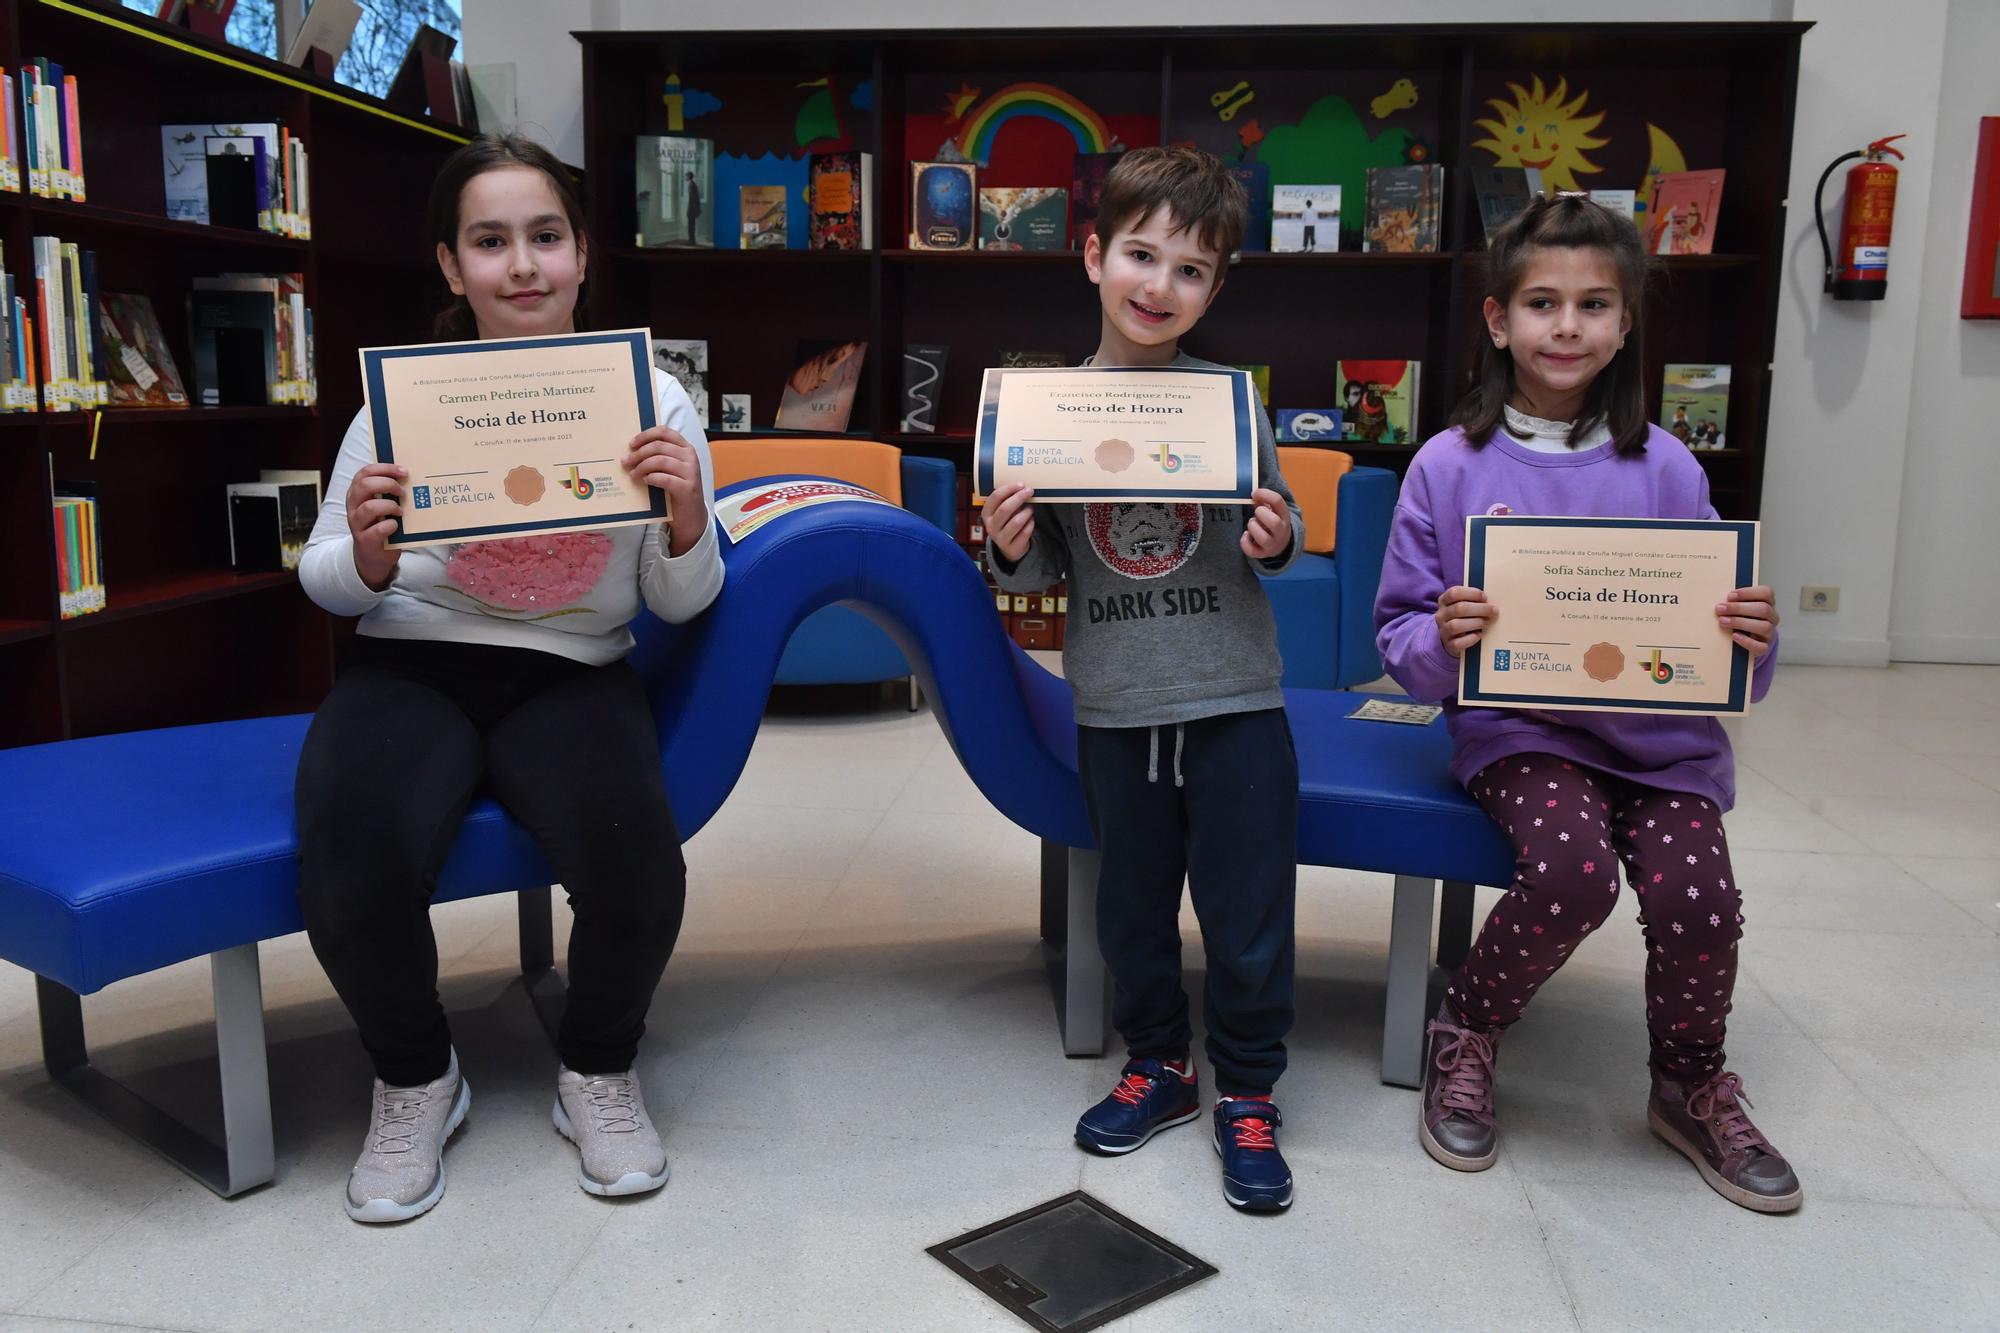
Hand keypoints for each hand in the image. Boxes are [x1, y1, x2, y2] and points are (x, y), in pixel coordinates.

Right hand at [345, 462, 405, 591]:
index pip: (365, 472)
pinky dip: (390, 526)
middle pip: (365, 486)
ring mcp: (357, 523)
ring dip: (390, 506)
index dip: (385, 468)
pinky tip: (396, 526)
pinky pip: (377, 530)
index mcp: (357, 492)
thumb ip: (388, 491)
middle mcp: (354, 505)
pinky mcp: (365, 540)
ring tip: (400, 511)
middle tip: (403, 492)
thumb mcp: (381, 504)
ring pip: (369, 507)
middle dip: (388, 484)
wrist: (373, 555)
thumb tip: (409, 475)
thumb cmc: (380, 523)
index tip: (403, 471)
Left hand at [625, 426, 707, 556]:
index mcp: (685, 448)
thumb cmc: (677, 489)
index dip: (645, 435)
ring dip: (642, 467)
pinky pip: (665, 478)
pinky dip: (651, 478)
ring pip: (660, 461)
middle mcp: (690, 457)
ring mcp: (691, 473)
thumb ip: (659, 457)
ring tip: (633, 474)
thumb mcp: (671, 469)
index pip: (664, 432)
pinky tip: (644, 481)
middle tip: (626, 462)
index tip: (631, 444)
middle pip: (658, 446)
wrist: (691, 515)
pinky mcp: (687, 488)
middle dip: (638, 454)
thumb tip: (632, 451)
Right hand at [984, 482, 1035, 563]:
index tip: (1020, 484)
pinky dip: (1031, 523)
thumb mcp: (1002, 511)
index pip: (994, 498)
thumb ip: (1008, 499)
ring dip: (1027, 512)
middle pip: (1004, 509)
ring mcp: (1000, 538)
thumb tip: (1022, 487)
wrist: (1009, 546)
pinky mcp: (1012, 547)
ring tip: (1030, 508)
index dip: (1008, 489)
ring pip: (1016, 522)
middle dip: (1019, 498)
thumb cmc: (1007, 523)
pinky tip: (1031, 520)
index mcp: (986, 514)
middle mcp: (991, 526)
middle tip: (1029, 491)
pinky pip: (1025, 532)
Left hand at [1240, 487, 1291, 560]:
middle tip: (1257, 512)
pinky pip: (1252, 551)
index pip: (1278, 501)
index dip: (1265, 494)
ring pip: (1263, 539)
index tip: (1255, 493)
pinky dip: (1245, 542)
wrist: (1280, 543)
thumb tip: (1254, 494)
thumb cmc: (1272, 521)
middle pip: (1274, 522)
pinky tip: (1246, 535)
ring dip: (1253, 528)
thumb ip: (1264, 500)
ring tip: (1252, 524)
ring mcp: (1272, 544)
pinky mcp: (1262, 553)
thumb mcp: (1273, 509)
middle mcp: (1281, 531)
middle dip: (1261, 514)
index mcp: (1284, 515)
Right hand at [1435, 585, 1496, 657]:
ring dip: (1476, 623)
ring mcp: (1443, 631)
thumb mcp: (1465, 605)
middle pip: (1459, 608)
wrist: (1454, 638)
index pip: (1454, 593)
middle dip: (1480, 609)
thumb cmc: (1465, 617)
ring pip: (1456, 625)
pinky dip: (1471, 638)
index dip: (1472, 593)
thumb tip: (1491, 600)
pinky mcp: (1449, 645)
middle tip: (1494, 611)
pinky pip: (1458, 643)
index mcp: (1444, 601)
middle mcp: (1441, 615)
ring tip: (1487, 622)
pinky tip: (1479, 634)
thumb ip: (1474, 600)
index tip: (1485, 598)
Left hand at [1717, 585, 1777, 655]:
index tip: (1730, 596)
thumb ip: (1734, 602)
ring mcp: (1770, 633)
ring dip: (1741, 623)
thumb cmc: (1741, 619)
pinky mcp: (1765, 647)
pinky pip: (1761, 646)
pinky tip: (1734, 636)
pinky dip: (1746, 641)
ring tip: (1723, 621)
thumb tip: (1720, 601)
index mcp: (1768, 603)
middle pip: (1763, 609)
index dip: (1748, 593)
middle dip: (1739, 608)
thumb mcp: (1739, 608)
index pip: (1766, 593)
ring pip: (1764, 627)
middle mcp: (1772, 617)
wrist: (1747, 640)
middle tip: (1720, 609)